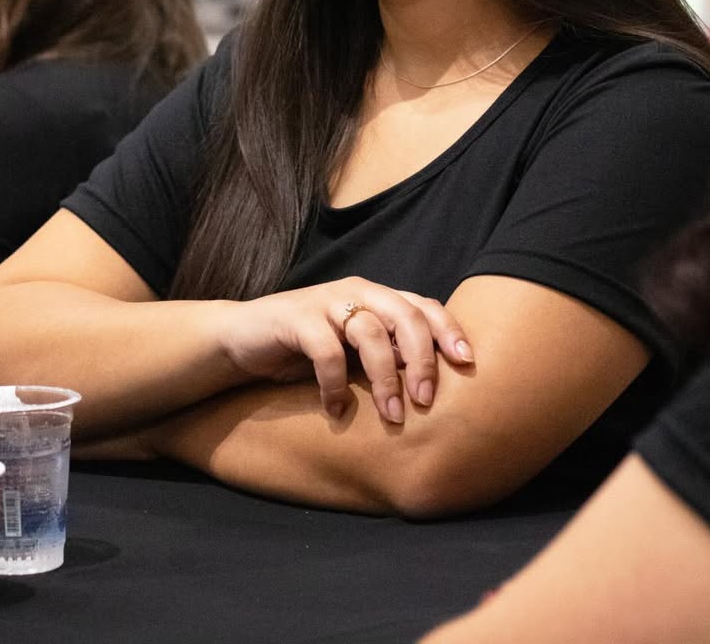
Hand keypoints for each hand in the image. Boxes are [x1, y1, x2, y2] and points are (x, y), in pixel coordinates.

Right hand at [218, 277, 472, 425]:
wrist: (241, 339)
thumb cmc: (305, 350)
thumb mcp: (352, 352)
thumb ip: (386, 356)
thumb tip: (433, 391)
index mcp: (376, 298)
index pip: (422, 306)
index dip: (448, 331)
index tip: (468, 364)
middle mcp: (356, 293)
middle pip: (404, 316)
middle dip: (422, 360)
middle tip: (426, 401)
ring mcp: (325, 302)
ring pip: (370, 332)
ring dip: (386, 378)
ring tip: (391, 416)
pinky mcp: (295, 318)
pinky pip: (326, 350)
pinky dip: (335, 384)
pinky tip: (335, 410)